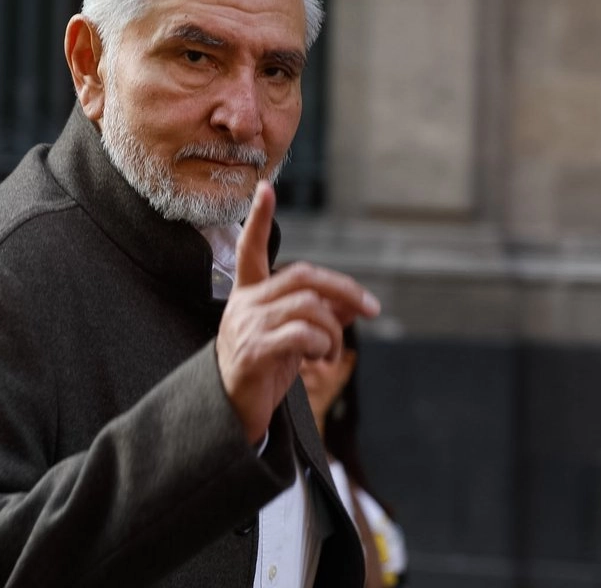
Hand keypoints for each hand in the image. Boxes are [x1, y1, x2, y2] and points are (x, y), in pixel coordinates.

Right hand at [216, 181, 380, 443]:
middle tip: (370, 309)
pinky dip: (321, 345)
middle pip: (303, 276)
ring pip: (309, 306)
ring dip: (333, 331)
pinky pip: (302, 334)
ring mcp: (248, 326)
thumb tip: (353, 303)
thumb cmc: (263, 370)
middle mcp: (246, 303)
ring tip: (329, 353)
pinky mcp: (255, 352)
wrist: (230, 411)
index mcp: (250, 294)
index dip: (260, 219)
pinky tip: (319, 361)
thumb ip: (320, 315)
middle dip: (344, 289)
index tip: (265, 188)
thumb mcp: (293, 338)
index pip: (251, 248)